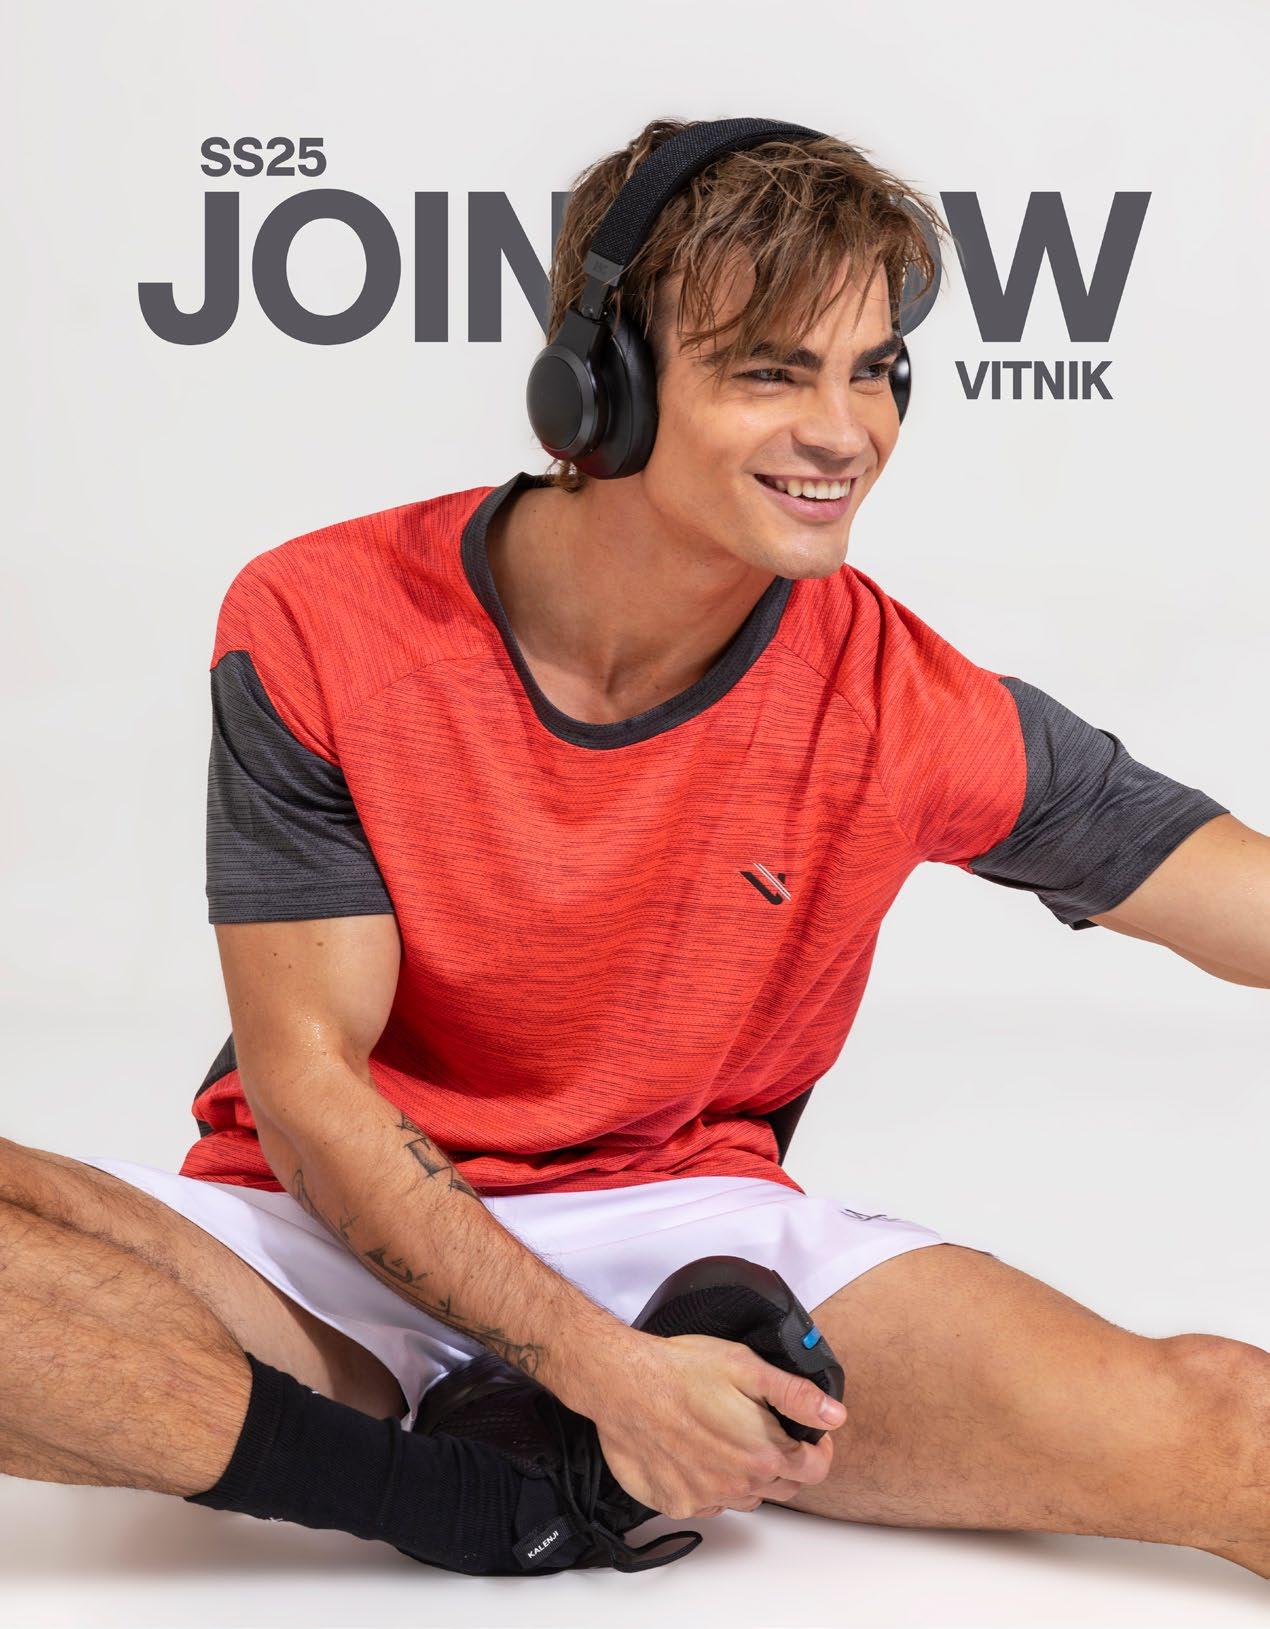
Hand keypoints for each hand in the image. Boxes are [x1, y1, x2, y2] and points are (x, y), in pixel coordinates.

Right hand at [590, 1330, 845, 1519]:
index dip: (818, 1449)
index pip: (816, 1470)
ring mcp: (706, 1499)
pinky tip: (694, 1451)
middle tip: (760, 1427)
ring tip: (723, 1436)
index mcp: (763, 1452)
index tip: (808, 1434)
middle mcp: (738, 1485)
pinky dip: (708, 1483)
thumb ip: (795, 1394)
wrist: (622, 1384)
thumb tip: (834, 1414)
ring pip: (746, 1496)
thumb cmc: (681, 1370)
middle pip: (783, 1487)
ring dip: (745, 1474)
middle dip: (782, 1461)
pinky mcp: (676, 1503)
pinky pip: (708, 1502)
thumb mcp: (746, 1367)